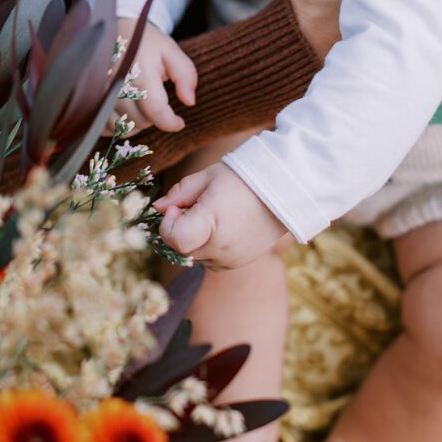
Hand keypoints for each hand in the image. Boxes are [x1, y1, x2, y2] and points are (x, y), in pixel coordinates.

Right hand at [110, 18, 197, 133]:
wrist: (115, 30)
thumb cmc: (146, 42)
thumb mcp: (171, 51)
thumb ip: (185, 75)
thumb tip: (189, 101)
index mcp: (139, 72)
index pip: (155, 110)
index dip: (170, 122)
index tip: (179, 122)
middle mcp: (116, 84)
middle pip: (140, 122)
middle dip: (154, 118)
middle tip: (157, 102)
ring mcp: (99, 93)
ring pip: (122, 127)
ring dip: (136, 123)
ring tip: (142, 106)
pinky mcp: (89, 99)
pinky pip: (105, 126)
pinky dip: (117, 125)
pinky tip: (125, 111)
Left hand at [153, 162, 286, 269]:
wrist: (283, 192)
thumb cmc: (244, 179)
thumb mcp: (208, 177)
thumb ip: (179, 193)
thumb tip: (158, 207)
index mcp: (212, 222)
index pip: (175, 240)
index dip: (168, 224)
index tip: (177, 207)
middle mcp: (220, 247)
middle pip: (180, 249)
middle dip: (178, 230)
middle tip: (193, 208)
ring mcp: (230, 259)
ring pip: (194, 257)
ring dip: (193, 240)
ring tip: (212, 215)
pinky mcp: (237, 263)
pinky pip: (210, 261)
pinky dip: (208, 247)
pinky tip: (222, 226)